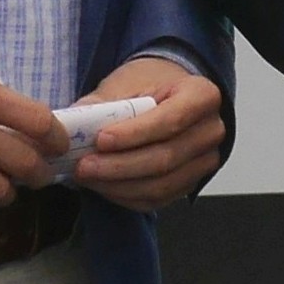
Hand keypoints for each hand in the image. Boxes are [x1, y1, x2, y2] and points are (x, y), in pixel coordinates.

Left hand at [70, 55, 227, 211]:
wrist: (169, 96)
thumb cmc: (150, 85)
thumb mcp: (127, 83)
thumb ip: (102, 105)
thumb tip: (72, 128)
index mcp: (203, 95)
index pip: (171, 120)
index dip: (135, 134)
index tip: (101, 139)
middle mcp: (211, 131)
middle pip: (165, 158)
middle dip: (119, 166)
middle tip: (84, 165)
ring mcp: (204, 161)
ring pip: (161, 185)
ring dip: (119, 185)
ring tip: (87, 176)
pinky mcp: (190, 183)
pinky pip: (157, 199)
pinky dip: (126, 196)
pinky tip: (103, 186)